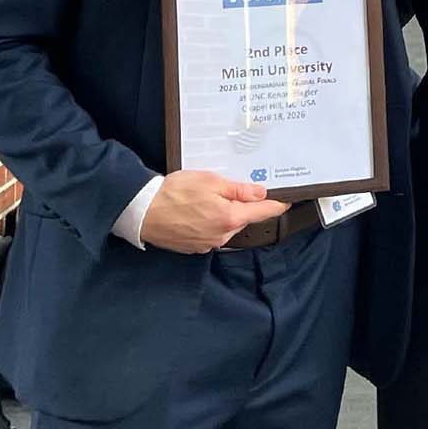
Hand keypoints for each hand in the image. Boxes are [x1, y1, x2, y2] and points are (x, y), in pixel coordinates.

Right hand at [139, 170, 288, 252]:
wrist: (140, 211)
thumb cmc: (173, 193)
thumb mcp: (210, 181)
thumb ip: (239, 190)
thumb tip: (262, 193)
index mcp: (231, 218)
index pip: (264, 211)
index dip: (277, 204)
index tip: (287, 200)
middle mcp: (223, 235)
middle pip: (244, 219)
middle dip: (242, 205)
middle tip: (229, 189)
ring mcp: (208, 243)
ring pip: (227, 227)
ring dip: (224, 214)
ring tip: (205, 199)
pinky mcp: (194, 247)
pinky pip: (211, 233)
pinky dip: (209, 223)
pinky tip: (196, 211)